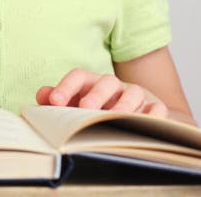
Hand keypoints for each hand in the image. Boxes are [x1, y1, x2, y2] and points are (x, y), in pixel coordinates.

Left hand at [35, 68, 168, 116]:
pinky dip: (154, 115)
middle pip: (106, 82)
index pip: (79, 76)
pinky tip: (146, 124)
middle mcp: (114, 86)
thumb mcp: (76, 104)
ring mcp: (135, 96)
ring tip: (114, 117)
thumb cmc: (98, 110)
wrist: (134, 116)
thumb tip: (43, 95)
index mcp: (91, 83)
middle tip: (84, 108)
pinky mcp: (154, 108)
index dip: (66, 87)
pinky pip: (157, 109)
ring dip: (124, 105)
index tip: (54, 102)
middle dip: (95, 94)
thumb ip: (59, 99)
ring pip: (133, 93)